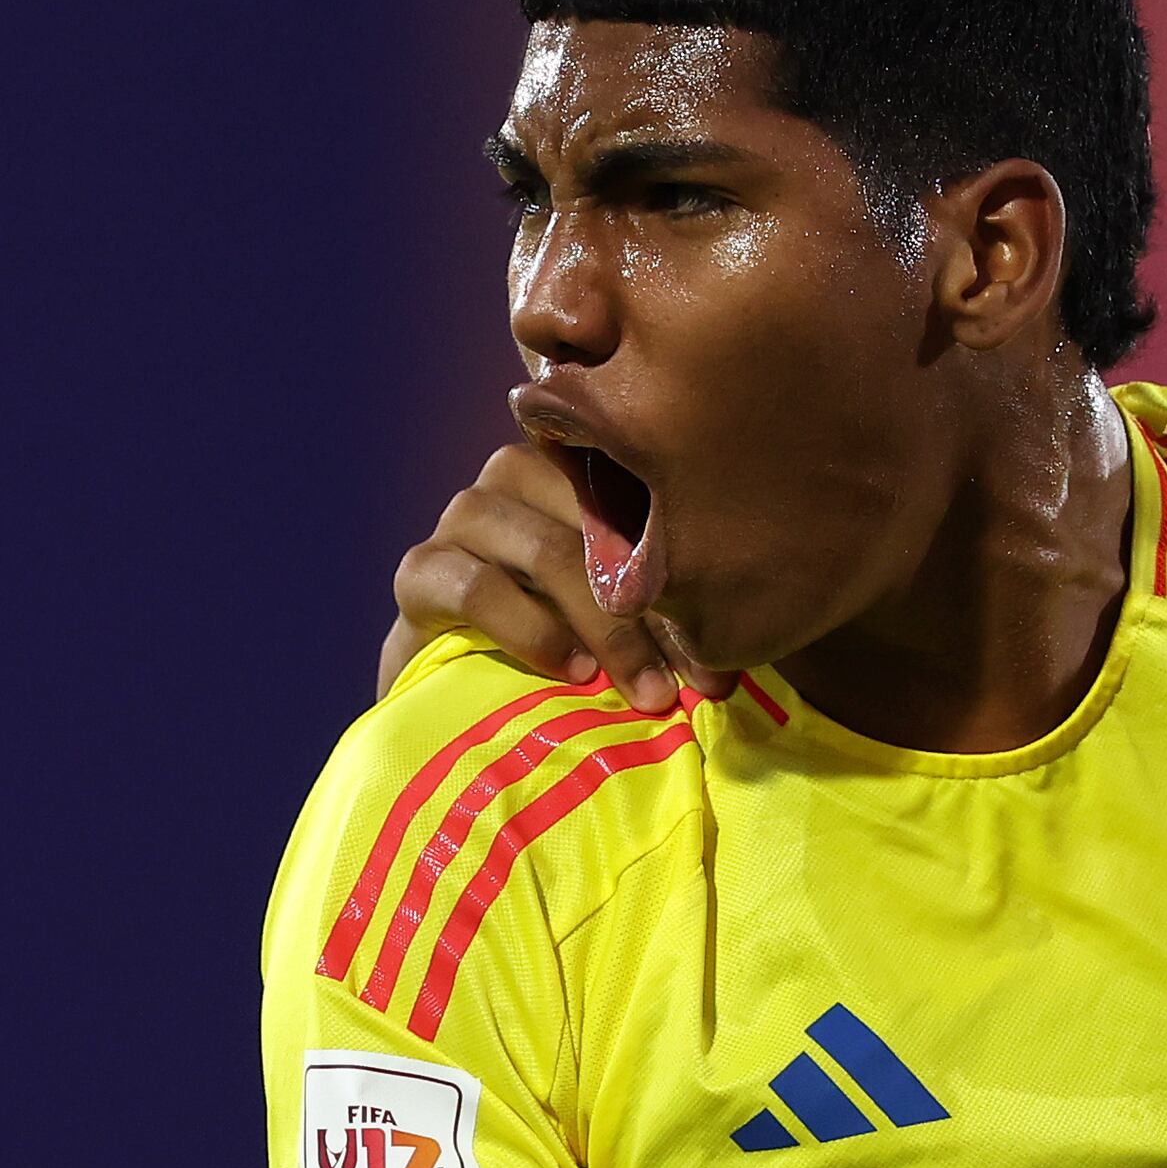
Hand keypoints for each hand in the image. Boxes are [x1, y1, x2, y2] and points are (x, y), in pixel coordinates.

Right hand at [381, 443, 735, 712]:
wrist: (455, 698)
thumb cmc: (564, 650)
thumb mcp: (627, 622)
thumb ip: (670, 603)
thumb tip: (745, 632)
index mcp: (577, 469)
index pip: (640, 494)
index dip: (686, 570)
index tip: (723, 657)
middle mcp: (518, 476)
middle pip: (596, 518)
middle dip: (653, 608)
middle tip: (692, 681)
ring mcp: (466, 517)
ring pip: (543, 547)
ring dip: (602, 623)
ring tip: (639, 689)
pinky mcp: (420, 570)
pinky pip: (475, 584)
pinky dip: (529, 627)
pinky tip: (568, 669)